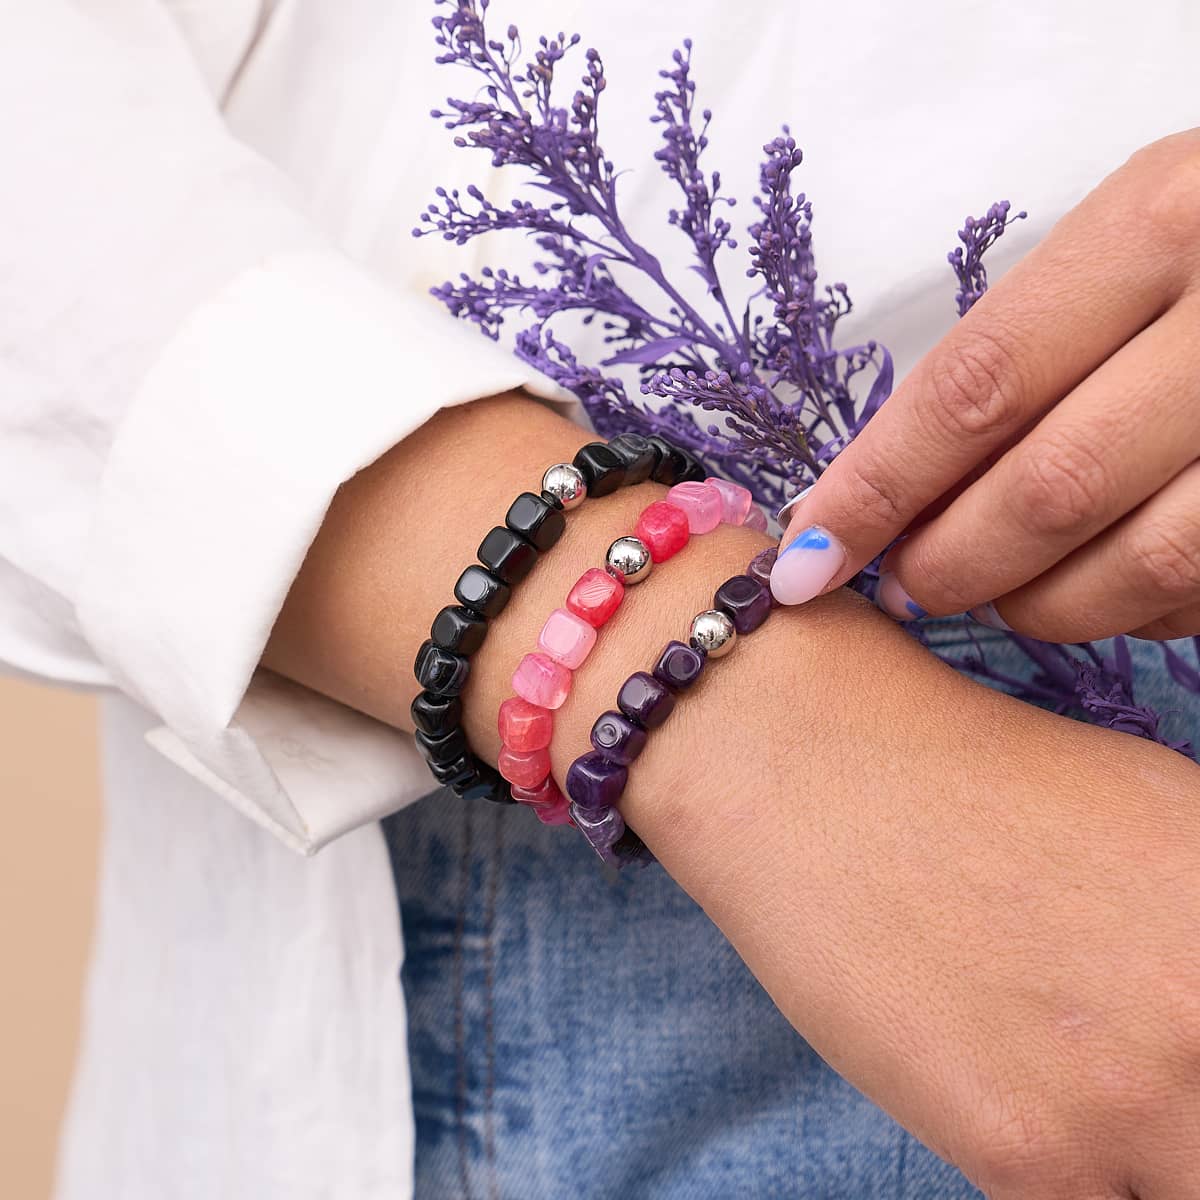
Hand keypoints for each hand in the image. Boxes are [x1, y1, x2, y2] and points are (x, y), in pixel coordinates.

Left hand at [769, 129, 1199, 641]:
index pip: (976, 388)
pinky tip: (1099, 584)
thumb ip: (1014, 358)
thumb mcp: (1122, 246)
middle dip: (949, 562)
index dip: (875, 490)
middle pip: (1048, 489)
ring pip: (1139, 565)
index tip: (805, 560)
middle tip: (903, 586)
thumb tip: (882, 496)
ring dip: (1038, 605)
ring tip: (997, 593)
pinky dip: (1132, 612)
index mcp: (1158, 223)